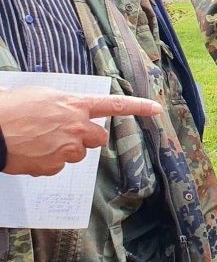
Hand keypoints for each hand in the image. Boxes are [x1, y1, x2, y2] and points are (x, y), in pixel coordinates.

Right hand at [0, 86, 161, 175]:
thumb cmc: (9, 108)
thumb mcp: (40, 95)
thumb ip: (60, 103)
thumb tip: (64, 109)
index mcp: (75, 105)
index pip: (114, 105)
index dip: (137, 107)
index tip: (156, 109)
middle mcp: (77, 127)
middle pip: (98, 138)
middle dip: (87, 138)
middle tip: (66, 133)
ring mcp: (67, 148)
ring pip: (76, 154)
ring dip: (63, 150)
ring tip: (38, 140)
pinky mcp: (54, 166)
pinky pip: (56, 166)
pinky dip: (46, 162)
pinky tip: (30, 153)